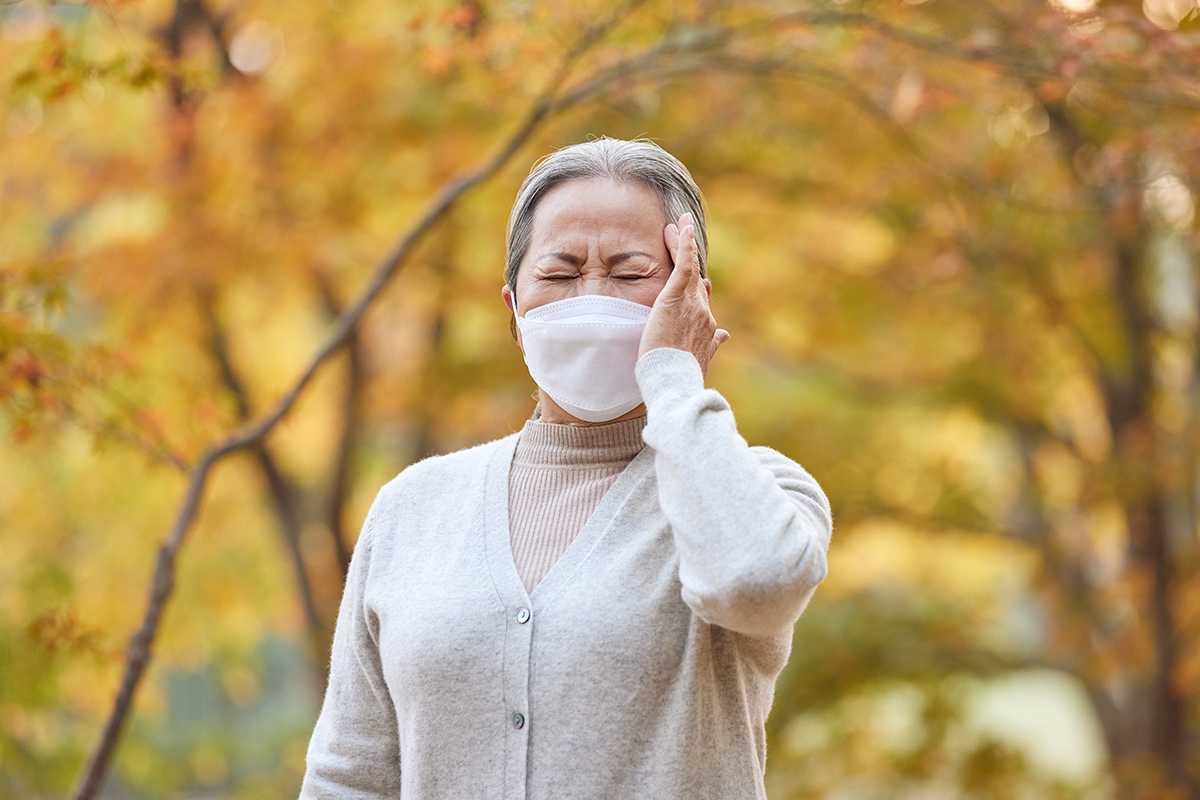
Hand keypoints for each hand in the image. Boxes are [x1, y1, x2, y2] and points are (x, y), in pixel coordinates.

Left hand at [638, 212, 729, 374]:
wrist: (674, 383)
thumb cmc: (680, 378)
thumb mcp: (699, 360)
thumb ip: (711, 345)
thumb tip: (724, 335)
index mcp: (707, 327)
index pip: (702, 299)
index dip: (699, 283)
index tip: (699, 275)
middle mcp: (703, 312)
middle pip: (696, 279)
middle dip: (689, 256)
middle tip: (682, 233)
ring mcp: (692, 303)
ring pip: (689, 267)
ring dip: (684, 243)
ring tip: (679, 223)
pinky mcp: (675, 298)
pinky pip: (684, 265)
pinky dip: (684, 245)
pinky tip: (682, 226)